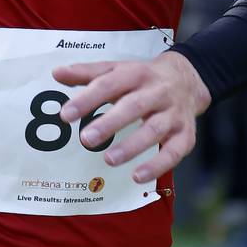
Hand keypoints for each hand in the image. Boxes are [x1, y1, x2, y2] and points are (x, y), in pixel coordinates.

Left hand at [54, 49, 210, 185]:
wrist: (189, 80)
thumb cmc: (143, 79)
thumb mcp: (117, 70)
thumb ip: (87, 74)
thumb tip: (57, 73)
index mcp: (137, 73)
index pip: (110, 84)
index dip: (88, 99)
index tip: (66, 115)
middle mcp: (158, 92)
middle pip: (134, 106)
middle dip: (110, 123)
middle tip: (85, 139)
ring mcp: (173, 114)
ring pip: (154, 130)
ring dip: (131, 147)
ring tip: (108, 160)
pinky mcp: (185, 134)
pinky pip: (173, 152)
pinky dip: (157, 165)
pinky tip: (137, 177)